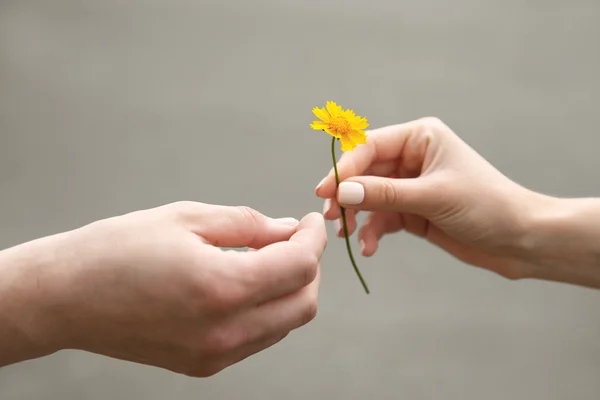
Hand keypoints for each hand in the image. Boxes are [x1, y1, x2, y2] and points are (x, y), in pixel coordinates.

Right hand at [0, 202, 325, 375]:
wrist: (66, 298)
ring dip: (289, 290)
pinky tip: (244, 284)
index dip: (314, 239)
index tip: (311, 222)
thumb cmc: (117, 250)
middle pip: (304, 304)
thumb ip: (249, 225)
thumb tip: (289, 229)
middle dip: (309, 268)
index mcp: (222, 288)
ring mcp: (216, 355)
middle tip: (294, 239)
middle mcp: (225, 331)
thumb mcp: (187, 219)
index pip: (300, 266)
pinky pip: (257, 338)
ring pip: (285, 324)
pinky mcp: (204, 366)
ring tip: (266, 258)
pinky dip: (266, 310)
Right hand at [315, 117, 544, 279]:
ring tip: (348, 236)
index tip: (325, 191)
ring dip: (356, 217)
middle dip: (347, 196)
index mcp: (420, 138)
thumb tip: (342, 193)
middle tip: (332, 217)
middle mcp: (412, 158)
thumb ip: (386, 194)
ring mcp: (410, 186)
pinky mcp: (411, 211)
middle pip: (363, 173)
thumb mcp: (433, 197)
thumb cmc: (486, 206)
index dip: (345, 168)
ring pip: (368, 197)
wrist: (519, 239)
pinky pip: (381, 218)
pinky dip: (372, 232)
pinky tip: (369, 248)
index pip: (369, 147)